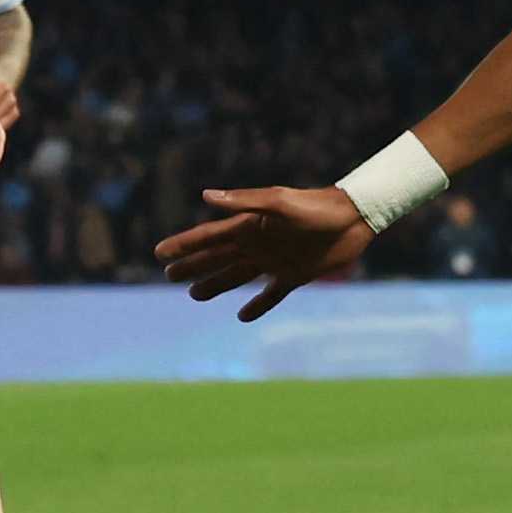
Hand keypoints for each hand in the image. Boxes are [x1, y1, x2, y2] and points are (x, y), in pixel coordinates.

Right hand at [155, 184, 374, 320]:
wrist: (352, 218)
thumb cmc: (315, 206)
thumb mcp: (278, 201)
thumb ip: (243, 201)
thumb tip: (206, 196)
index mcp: (249, 226)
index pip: (208, 237)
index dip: (183, 245)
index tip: (159, 253)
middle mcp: (257, 243)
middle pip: (217, 257)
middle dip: (193, 266)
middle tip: (169, 276)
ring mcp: (274, 260)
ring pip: (237, 276)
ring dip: (215, 285)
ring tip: (194, 295)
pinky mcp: (294, 275)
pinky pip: (270, 294)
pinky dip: (257, 305)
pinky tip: (242, 316)